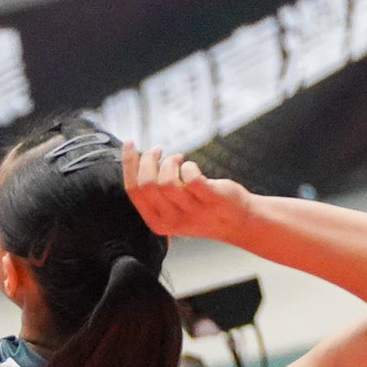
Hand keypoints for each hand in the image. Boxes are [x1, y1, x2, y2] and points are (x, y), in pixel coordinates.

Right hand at [123, 141, 251, 244]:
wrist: (236, 221)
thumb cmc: (200, 208)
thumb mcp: (172, 208)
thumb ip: (155, 192)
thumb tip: (137, 159)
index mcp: (156, 222)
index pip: (134, 191)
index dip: (129, 164)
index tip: (130, 143)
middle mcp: (171, 220)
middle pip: (146, 184)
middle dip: (148, 159)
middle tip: (159, 150)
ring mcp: (192, 212)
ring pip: (166, 181)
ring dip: (170, 161)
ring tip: (178, 158)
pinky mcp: (210, 200)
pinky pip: (191, 177)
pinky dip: (188, 165)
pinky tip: (190, 166)